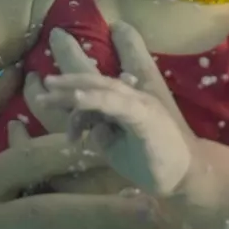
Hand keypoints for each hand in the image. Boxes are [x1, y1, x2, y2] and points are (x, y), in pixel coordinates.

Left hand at [35, 23, 197, 196]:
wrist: (184, 175)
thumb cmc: (149, 157)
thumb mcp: (115, 144)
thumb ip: (98, 128)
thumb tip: (84, 122)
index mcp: (122, 99)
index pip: (94, 81)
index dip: (72, 68)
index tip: (44, 68)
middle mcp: (131, 94)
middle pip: (95, 76)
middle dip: (70, 57)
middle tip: (46, 53)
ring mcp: (139, 103)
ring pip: (102, 86)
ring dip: (74, 85)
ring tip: (48, 86)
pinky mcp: (144, 116)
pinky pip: (116, 104)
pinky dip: (95, 99)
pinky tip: (77, 98)